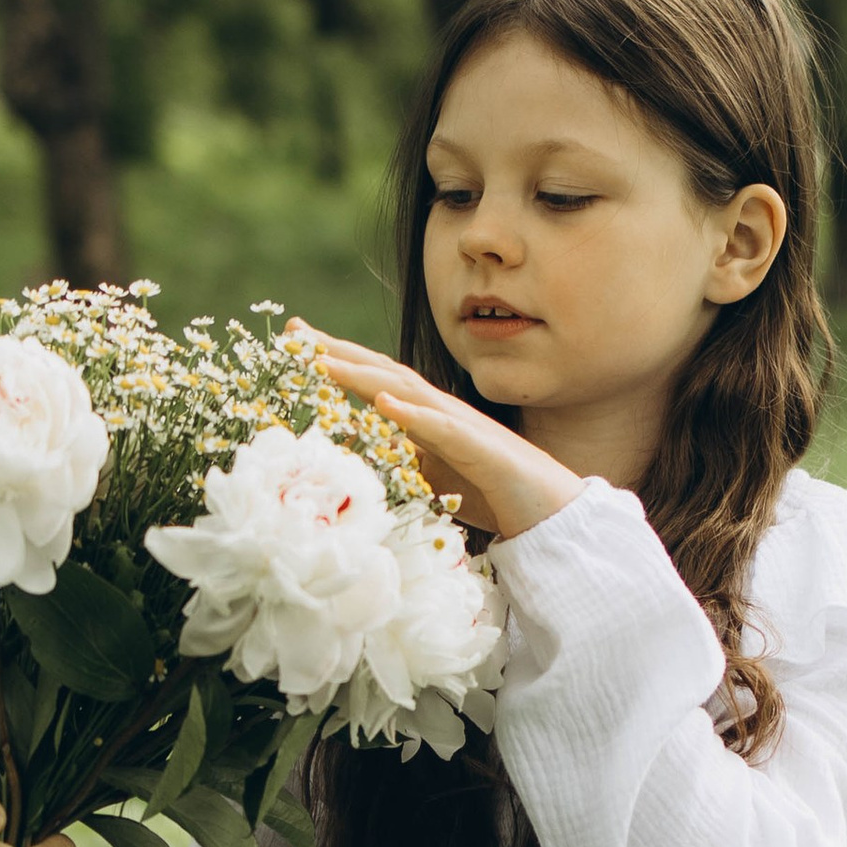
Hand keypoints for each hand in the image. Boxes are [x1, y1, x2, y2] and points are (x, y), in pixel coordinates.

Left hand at [295, 326, 583, 540]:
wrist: (552, 513)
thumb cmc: (493, 494)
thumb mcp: (432, 479)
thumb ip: (401, 460)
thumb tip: (359, 458)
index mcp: (430, 418)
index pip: (378, 381)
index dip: (339, 359)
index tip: (296, 343)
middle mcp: (444, 413)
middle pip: (386, 374)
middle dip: (339, 351)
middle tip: (294, 334)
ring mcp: (465, 428)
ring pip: (409, 392)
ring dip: (365, 375)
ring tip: (324, 362)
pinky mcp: (484, 452)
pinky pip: (445, 430)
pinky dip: (415, 415)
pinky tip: (386, 406)